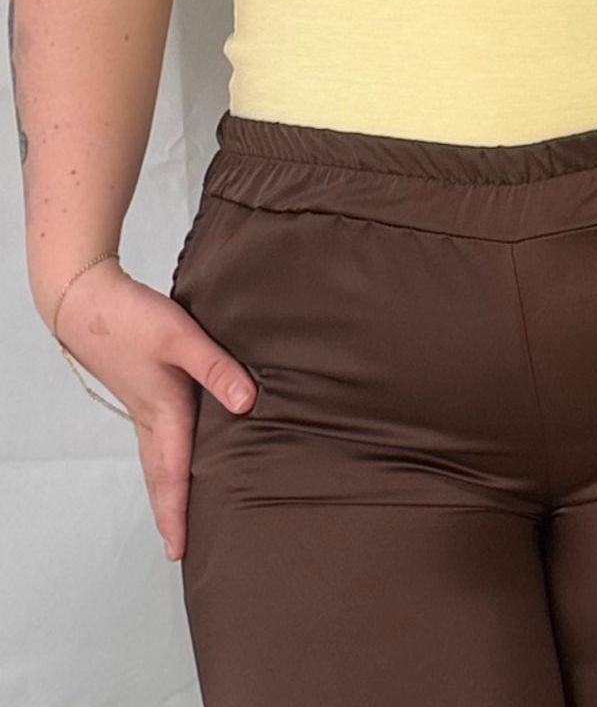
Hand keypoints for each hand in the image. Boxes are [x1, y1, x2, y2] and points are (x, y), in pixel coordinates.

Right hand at [51, 257, 258, 562]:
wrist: (87, 302)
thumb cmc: (131, 319)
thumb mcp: (181, 338)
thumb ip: (216, 368)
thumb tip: (249, 403)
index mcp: (163, 415)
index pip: (172, 479)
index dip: (177, 516)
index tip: (179, 553)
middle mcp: (151, 420)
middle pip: (161, 479)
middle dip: (171, 513)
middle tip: (180, 548)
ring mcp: (142, 407)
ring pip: (157, 461)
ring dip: (168, 489)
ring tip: (181, 513)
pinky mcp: (141, 391)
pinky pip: (155, 441)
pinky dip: (165, 461)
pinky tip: (179, 454)